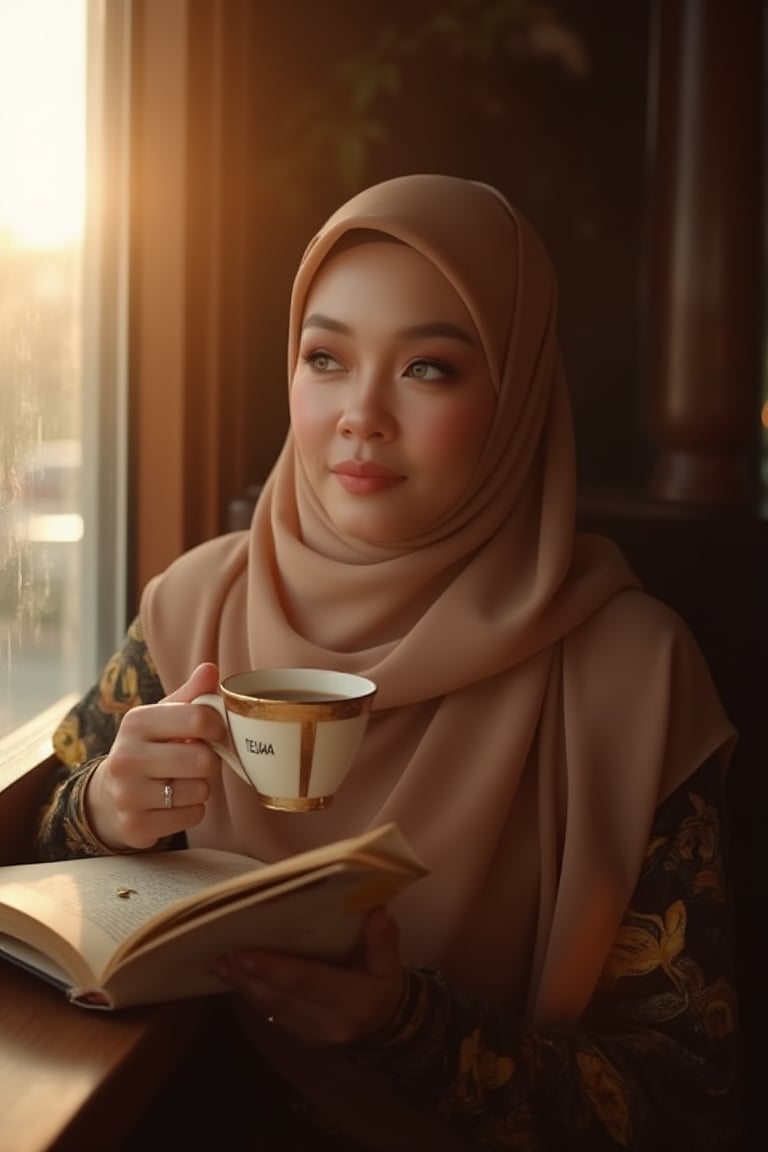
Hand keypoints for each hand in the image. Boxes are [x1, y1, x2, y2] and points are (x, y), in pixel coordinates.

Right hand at [85, 662, 226, 850]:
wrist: (107, 796)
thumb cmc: (147, 748)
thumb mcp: (162, 717)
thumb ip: (191, 695)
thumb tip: (211, 669)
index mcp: (136, 722)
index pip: (200, 718)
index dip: (219, 727)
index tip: (215, 732)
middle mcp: (126, 757)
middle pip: (204, 760)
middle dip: (210, 762)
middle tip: (199, 761)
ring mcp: (128, 794)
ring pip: (200, 790)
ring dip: (201, 788)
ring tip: (182, 781)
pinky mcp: (135, 826)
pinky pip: (192, 816)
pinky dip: (192, 810)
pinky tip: (174, 803)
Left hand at [211, 906, 405, 1046]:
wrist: (387, 1026)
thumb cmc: (384, 986)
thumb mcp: (391, 964)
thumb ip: (383, 941)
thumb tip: (378, 912)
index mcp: (352, 1000)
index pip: (307, 980)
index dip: (274, 967)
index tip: (244, 952)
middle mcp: (328, 1021)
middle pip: (281, 996)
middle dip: (248, 976)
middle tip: (220, 955)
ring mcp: (313, 1034)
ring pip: (271, 1008)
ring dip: (243, 986)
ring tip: (219, 965)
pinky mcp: (302, 1037)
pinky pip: (272, 1016)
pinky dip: (252, 996)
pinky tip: (236, 980)